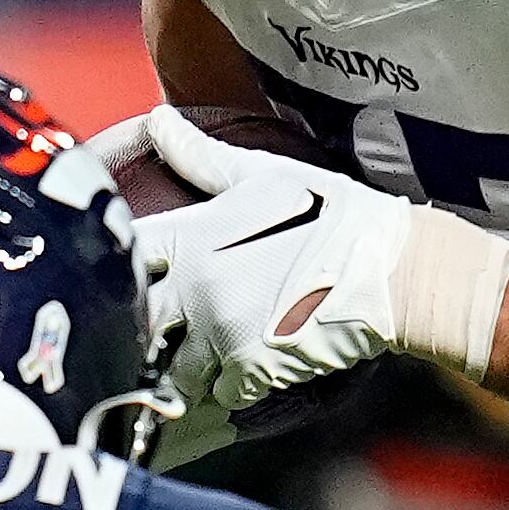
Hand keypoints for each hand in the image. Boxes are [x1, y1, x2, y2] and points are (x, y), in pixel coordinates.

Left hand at [137, 106, 420, 410]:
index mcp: (193, 237)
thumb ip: (201, 156)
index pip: (125, 258)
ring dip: (188, 366)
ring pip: (173, 369)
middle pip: (138, 324)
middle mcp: (196, 286)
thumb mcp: (264, 176)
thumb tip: (157, 118)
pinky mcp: (250, 370)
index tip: (121, 279)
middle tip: (167, 330)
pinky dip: (230, 387)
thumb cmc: (333, 214)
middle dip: (148, 330)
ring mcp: (221, 332)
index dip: (116, 271)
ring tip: (212, 355)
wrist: (392, 266)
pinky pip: (219, 391)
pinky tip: (250, 368)